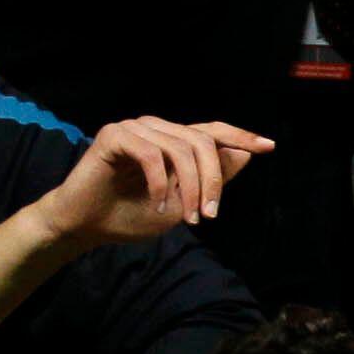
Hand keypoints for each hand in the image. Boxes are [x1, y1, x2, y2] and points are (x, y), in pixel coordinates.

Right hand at [40, 116, 267, 246]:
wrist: (85, 225)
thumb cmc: (128, 215)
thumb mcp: (181, 203)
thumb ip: (209, 180)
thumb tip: (244, 155)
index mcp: (172, 140)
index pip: (212, 131)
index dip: (240, 136)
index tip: (268, 146)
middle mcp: (156, 127)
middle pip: (202, 142)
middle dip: (212, 180)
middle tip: (209, 214)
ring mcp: (134, 128)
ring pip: (180, 148)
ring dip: (190, 187)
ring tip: (186, 217)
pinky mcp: (114, 135)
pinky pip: (151, 154)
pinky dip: (161, 183)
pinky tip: (158, 203)